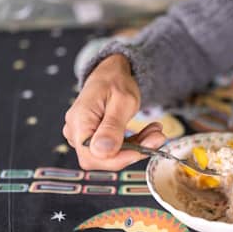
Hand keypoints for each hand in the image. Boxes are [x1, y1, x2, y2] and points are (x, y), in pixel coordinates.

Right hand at [63, 54, 165, 169]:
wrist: (111, 72)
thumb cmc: (115, 81)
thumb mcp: (121, 101)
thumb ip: (112, 127)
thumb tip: (102, 152)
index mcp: (79, 120)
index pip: (92, 154)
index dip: (117, 158)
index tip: (140, 151)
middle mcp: (76, 131)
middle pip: (100, 158)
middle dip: (130, 153)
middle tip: (156, 139)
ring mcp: (83, 135)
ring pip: (110, 155)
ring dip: (136, 148)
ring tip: (155, 133)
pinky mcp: (93, 138)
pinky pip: (113, 149)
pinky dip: (133, 145)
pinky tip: (148, 134)